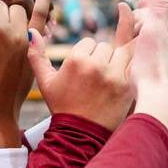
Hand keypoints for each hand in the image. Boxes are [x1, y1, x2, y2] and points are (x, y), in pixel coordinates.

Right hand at [28, 1, 135, 131]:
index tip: (83, 70)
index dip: (87, 55)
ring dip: (117, 62)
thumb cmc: (62, 107)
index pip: (89, 43)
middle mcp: (96, 65)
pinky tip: (126, 76)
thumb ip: (36, 55)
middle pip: (106, 47)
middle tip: (96, 77)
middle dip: (102, 58)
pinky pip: (134, 66)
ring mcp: (115, 75)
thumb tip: (32, 32)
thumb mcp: (45, 82)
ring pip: (121, 53)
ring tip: (110, 78)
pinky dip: (130, 70)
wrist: (80, 135)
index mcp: (76, 60)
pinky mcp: (129, 86)